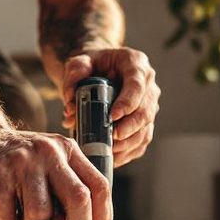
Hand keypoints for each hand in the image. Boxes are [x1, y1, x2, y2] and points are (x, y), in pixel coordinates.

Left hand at [61, 48, 160, 167]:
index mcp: (135, 64)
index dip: (127, 103)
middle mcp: (148, 85)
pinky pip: (141, 141)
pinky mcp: (145, 122)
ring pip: (145, 129)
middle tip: (112, 138)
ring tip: (109, 151)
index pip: (137, 85)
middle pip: (145, 111)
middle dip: (129, 128)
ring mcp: (149, 105)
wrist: (97, 70)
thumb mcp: (79, 61)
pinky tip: (112, 158)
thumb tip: (70, 104)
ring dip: (128, 144)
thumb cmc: (90, 65)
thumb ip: (74, 74)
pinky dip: (128, 152)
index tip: (112, 117)